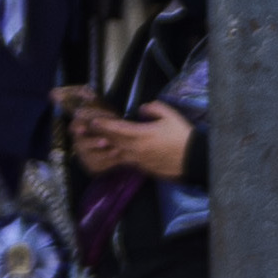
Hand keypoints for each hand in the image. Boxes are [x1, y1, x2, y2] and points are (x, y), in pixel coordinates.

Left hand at [72, 100, 191, 181]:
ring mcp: (139, 161)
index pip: (116, 129)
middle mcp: (136, 149)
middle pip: (112, 141)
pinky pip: (126, 161)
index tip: (91, 120)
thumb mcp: (170, 115)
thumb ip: (153, 108)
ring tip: (94, 142)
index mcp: (141, 135)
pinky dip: (117, 156)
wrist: (194, 160)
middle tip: (83, 130)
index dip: (102, 124)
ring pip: (117, 153)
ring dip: (105, 147)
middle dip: (97, 135)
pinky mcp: (144, 169)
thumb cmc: (183, 136)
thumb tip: (142, 109)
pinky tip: (114, 153)